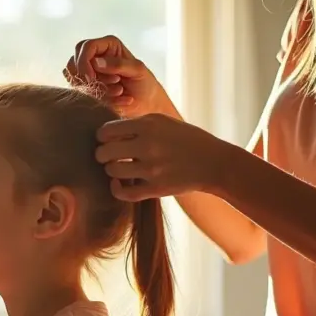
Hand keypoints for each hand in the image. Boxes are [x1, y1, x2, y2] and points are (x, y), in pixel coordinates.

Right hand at [64, 35, 175, 118]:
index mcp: (108, 45)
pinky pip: (78, 92)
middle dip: (87, 77)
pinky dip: (94, 98)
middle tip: (109, 85)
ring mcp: (90, 72)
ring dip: (92, 89)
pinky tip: (113, 100)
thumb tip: (96, 62)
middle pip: (74, 61)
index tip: (91, 79)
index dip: (84, 62)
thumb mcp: (137, 71)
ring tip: (116, 92)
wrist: (146, 105)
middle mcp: (96, 56)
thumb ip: (119, 64)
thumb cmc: (145, 84)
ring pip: (73, 78)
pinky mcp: (88, 87)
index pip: (85, 47)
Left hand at [96, 114, 235, 200]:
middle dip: (102, 154)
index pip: (106, 131)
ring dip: (111, 170)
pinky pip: (123, 193)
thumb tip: (109, 131)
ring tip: (118, 168)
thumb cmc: (187, 140)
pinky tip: (118, 184)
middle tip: (108, 156)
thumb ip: (138, 124)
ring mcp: (151, 169)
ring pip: (112, 171)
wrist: (214, 163)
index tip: (106, 140)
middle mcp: (148, 145)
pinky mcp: (156, 188)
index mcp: (148, 125)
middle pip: (104, 152)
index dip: (102, 136)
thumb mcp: (164, 122)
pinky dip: (116, 189)